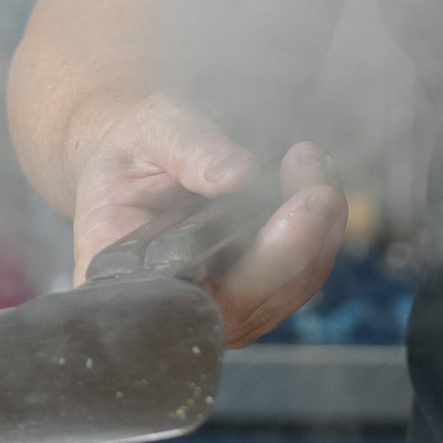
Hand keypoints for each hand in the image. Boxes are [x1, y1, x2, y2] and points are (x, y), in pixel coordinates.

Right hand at [62, 94, 346, 347]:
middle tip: (313, 169)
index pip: (195, 302)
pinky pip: (297, 277)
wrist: (137, 160)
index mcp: (123, 280)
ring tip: (312, 163)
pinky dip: (317, 230)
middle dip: (300, 237)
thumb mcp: (151, 131)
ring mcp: (215, 310)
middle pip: (255, 303)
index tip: (298, 208)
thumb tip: (238, 175)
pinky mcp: (248, 297)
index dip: (257, 271)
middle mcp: (171, 311)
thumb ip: (189, 149)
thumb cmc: (133, 150)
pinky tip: (313, 181)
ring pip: (287, 291)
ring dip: (319, 228)